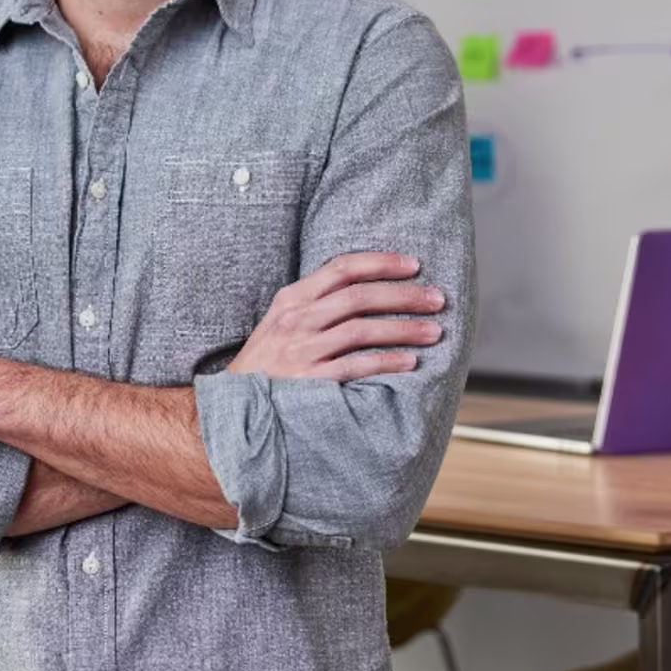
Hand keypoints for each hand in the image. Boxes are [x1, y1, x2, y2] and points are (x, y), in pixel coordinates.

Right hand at [227, 252, 445, 381]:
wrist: (233, 408)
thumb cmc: (267, 364)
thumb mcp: (281, 324)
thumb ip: (315, 304)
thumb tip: (367, 289)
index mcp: (291, 300)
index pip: (341, 268)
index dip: (381, 263)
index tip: (413, 265)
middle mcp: (295, 320)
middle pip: (358, 296)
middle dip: (403, 294)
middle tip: (437, 298)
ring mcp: (301, 350)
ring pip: (362, 329)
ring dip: (404, 328)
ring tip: (434, 331)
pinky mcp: (309, 381)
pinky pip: (356, 365)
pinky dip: (387, 361)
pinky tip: (410, 361)